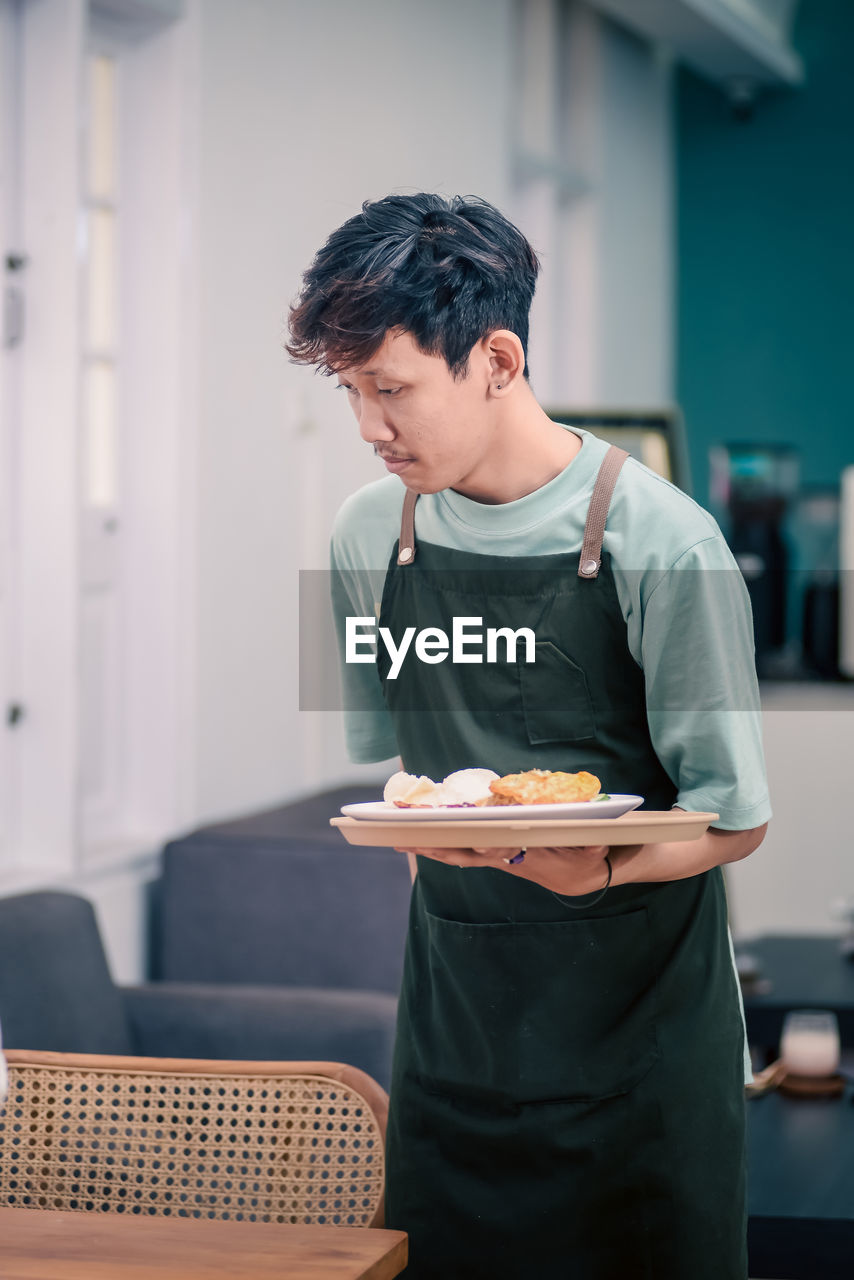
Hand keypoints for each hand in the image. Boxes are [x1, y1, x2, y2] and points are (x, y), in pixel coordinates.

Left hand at [393, 843, 613, 896]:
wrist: (579, 876)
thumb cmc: (585, 855)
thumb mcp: (592, 850)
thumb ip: (590, 847)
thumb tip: (592, 844)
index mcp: (528, 857)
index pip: (504, 851)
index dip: (489, 847)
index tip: (476, 841)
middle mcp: (506, 859)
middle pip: (468, 854)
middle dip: (441, 848)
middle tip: (412, 841)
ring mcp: (496, 858)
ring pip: (459, 854)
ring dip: (431, 848)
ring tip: (401, 840)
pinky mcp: (492, 855)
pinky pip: (460, 852)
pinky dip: (439, 847)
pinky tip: (418, 840)